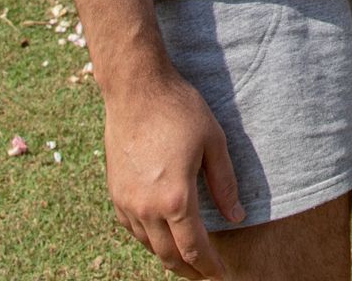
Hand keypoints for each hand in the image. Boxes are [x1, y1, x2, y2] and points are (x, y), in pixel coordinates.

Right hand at [103, 70, 243, 277]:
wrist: (135, 89)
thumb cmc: (179, 110)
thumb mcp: (213, 142)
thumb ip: (225, 184)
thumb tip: (237, 216)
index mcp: (175, 198)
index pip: (194, 248)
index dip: (208, 266)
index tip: (220, 275)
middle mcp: (147, 207)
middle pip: (169, 255)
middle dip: (189, 270)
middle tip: (206, 274)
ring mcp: (127, 201)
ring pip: (148, 245)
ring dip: (168, 256)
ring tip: (186, 259)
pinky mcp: (114, 192)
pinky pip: (132, 229)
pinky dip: (149, 239)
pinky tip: (160, 236)